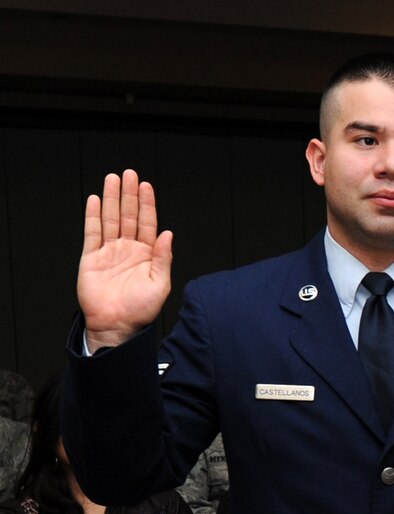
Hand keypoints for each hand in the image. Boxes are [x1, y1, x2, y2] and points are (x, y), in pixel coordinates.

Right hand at [78, 169, 173, 348]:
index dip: (147, 204)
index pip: (147, 223)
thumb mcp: (160, 284)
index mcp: (146, 255)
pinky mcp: (91, 257)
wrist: (117, 325)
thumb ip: (163, 258)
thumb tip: (168, 234)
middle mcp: (128, 249)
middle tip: (129, 174)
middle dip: (129, 194)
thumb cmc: (141, 311)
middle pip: (127, 215)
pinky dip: (93, 216)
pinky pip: (92, 232)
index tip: (146, 186)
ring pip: (110, 219)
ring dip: (111, 199)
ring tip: (112, 179)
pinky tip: (95, 200)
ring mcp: (109, 252)